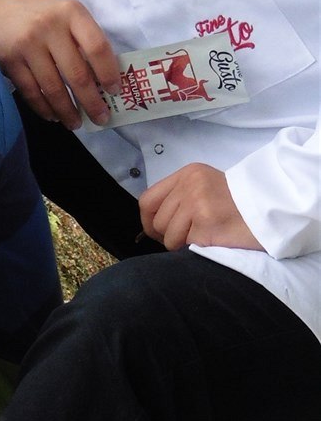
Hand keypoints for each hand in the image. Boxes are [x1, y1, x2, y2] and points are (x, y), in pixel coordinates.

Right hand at [0, 0, 119, 128]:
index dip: (108, 73)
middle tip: (101, 118)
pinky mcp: (10, 61)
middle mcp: (50, 27)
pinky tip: (53, 116)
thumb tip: (102, 78)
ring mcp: (28, 45)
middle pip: (77, 73)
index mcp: (71, 12)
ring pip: (54, 88)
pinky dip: (44, 108)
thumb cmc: (33, 17)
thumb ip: (80, 37)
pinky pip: (32, 92)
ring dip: (67, 111)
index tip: (114, 92)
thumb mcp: (61, 15)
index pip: (97, 47)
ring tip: (76, 124)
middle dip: (91, 102)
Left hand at [140, 164, 263, 250]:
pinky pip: (187, 244)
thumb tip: (153, 225)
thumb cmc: (238, 203)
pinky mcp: (207, 222)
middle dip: (168, 236)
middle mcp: (189, 185)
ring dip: (183, 243)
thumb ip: (179, 199)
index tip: (158, 232)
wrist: (272, 208)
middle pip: (157, 222)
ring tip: (206, 234)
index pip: (147, 200)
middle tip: (189, 236)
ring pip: (168, 236)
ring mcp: (197, 202)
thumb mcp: (205, 188)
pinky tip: (215, 237)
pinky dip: (197, 246)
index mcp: (187, 174)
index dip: (148, 221)